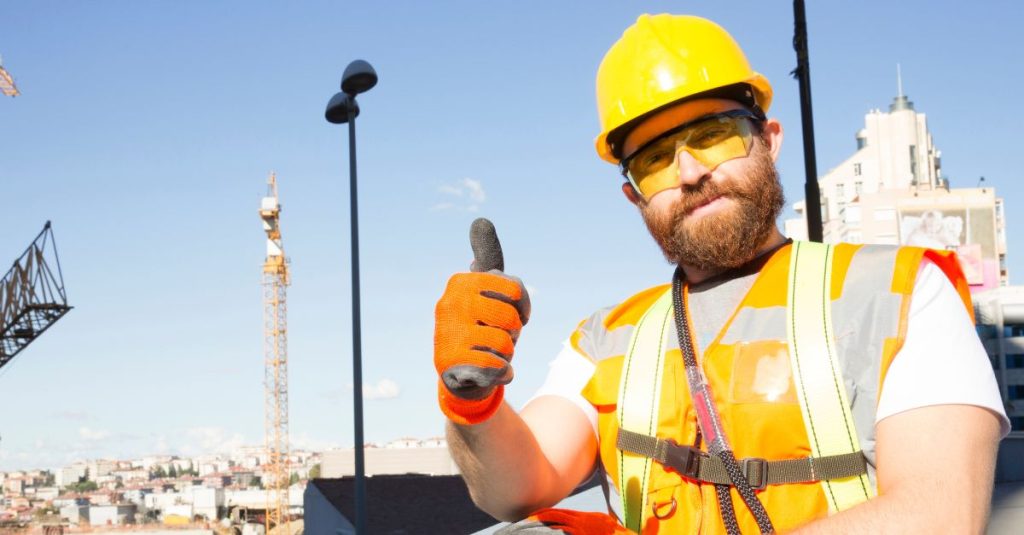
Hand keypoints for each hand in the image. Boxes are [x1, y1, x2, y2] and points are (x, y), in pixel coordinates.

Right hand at [434, 218, 530, 424]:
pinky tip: (489, 371)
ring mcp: (446, 332)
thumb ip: (488, 258)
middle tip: (497, 337)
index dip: (523, 307)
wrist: (462, 375)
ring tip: (490, 353)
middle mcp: (449, 303)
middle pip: (510, 318)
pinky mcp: (448, 362)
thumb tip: (480, 220)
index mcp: (461, 282)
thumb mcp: (488, 291)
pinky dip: (501, 373)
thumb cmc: (481, 326)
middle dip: (512, 333)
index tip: (516, 314)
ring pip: (504, 343)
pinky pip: (496, 365)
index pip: (514, 290)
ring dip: (506, 354)